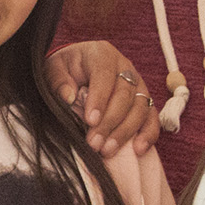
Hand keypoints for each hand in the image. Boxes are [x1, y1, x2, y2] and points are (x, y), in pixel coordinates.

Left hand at [47, 41, 160, 157]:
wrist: (75, 70)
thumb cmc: (65, 70)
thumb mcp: (53, 69)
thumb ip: (58, 81)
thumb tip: (68, 97)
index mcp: (102, 54)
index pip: (104, 75)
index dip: (99, 99)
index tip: (90, 120)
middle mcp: (125, 67)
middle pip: (125, 95)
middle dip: (110, 122)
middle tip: (94, 143)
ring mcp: (138, 84)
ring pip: (140, 108)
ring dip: (125, 132)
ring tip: (107, 150)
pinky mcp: (144, 100)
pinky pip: (152, 117)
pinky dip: (148, 134)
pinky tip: (138, 149)